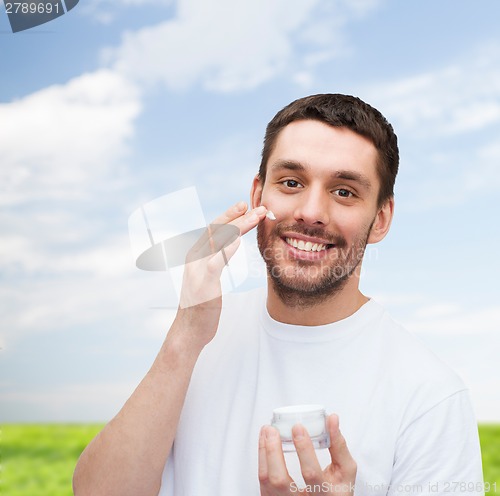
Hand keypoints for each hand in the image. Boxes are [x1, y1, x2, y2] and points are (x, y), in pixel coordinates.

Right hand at [173, 202, 267, 349]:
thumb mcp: (208, 275)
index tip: (247, 204)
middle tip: (259, 207)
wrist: (189, 330)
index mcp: (196, 254)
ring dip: (238, 227)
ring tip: (255, 216)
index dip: (230, 215)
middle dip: (239, 216)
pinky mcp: (202, 285)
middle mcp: (194, 258)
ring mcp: (196, 271)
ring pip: (217, 242)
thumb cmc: (202, 303)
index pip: (214, 228)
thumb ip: (217, 258)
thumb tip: (230, 243)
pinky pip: (213, 264)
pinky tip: (237, 241)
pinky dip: (225, 251)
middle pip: (217, 230)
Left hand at [259, 414, 356, 494]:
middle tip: (273, 429)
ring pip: (267, 481)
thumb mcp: (345, 472)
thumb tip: (332, 419)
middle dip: (273, 451)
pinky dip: (262, 459)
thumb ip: (339, 446)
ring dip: (264, 452)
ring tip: (267, 431)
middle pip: (280, 480)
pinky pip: (263, 482)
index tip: (298, 427)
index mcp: (324, 495)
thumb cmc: (336, 490)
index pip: (311, 474)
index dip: (304, 449)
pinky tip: (264, 443)